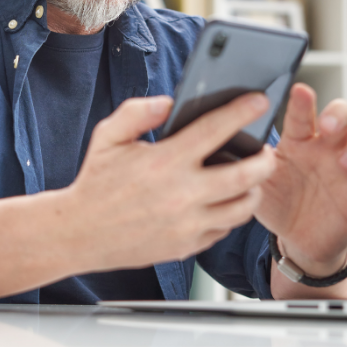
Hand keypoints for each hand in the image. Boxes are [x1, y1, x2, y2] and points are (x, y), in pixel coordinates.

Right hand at [66, 93, 276, 271]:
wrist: (80, 233)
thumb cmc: (95, 182)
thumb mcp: (108, 137)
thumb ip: (137, 113)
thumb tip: (168, 102)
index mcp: (164, 162)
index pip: (214, 131)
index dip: (241, 112)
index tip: (258, 101)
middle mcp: (181, 194)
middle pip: (245, 176)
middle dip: (265, 159)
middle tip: (266, 150)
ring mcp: (187, 224)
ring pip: (242, 207)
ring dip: (253, 189)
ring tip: (251, 177)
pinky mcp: (187, 246)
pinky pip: (224, 229)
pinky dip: (231, 213)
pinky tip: (225, 200)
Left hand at [255, 83, 346, 279]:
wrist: (295, 237)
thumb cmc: (276, 198)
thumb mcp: (257, 180)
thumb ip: (248, 161)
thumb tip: (228, 140)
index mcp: (299, 140)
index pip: (302, 114)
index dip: (302, 102)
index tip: (299, 90)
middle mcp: (327, 148)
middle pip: (346, 114)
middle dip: (340, 114)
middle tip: (327, 125)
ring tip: (346, 162)